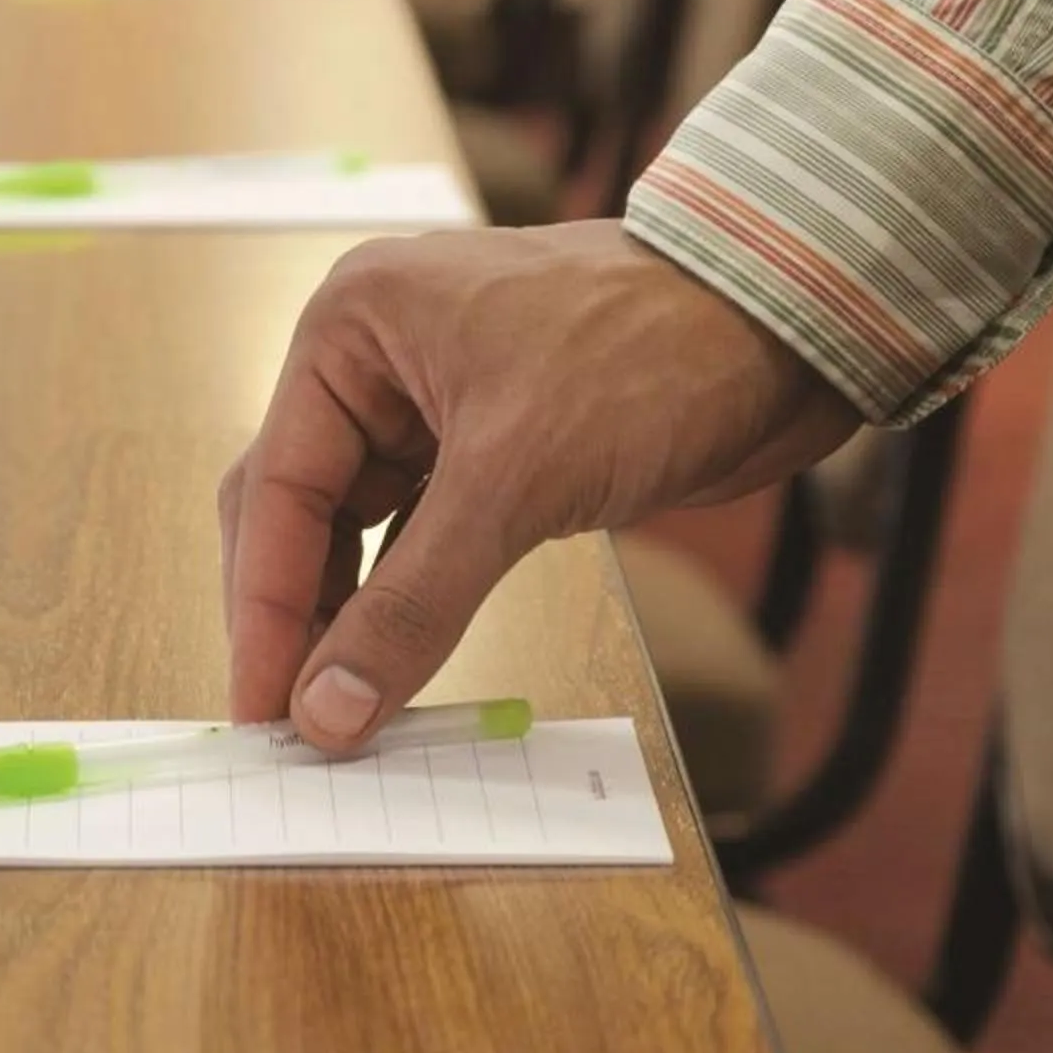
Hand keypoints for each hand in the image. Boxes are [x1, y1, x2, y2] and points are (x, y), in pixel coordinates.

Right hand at [218, 220, 858, 752]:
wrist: (792, 327)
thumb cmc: (649, 352)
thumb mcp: (514, 481)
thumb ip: (412, 604)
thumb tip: (328, 712)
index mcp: (352, 326)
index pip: (276, 486)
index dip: (265, 608)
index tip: (260, 710)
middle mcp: (376, 360)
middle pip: (299, 510)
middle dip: (296, 617)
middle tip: (291, 726)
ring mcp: (433, 406)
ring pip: (358, 532)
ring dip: (352, 619)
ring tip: (340, 713)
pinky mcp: (493, 450)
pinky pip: (421, 541)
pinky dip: (409, 603)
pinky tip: (398, 667)